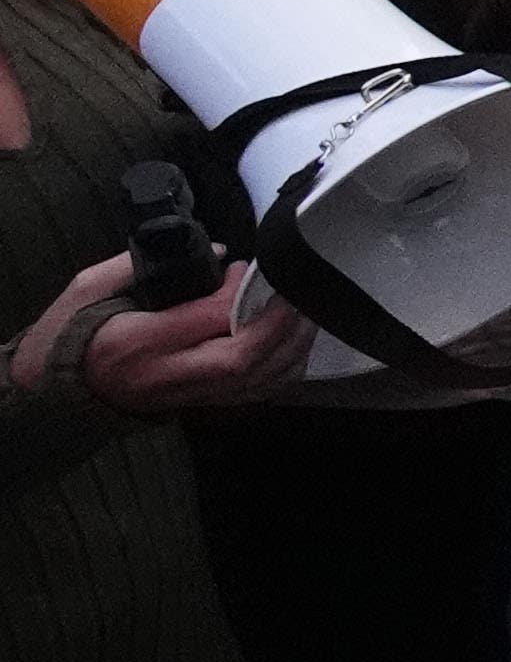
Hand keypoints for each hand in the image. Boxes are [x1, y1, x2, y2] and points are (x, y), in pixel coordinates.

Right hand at [8, 254, 312, 411]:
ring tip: (306, 315)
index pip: (209, 321)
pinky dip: (281, 372)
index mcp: (137, 342)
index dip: (242, 294)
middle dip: (281, 326)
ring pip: (256, 383)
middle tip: (296, 294)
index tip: (250, 269)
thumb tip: (217, 254)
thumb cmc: (71, 335)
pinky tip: (292, 346)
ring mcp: (184, 397)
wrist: (54, 392)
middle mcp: (166, 376)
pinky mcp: (196, 407)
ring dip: (291, 349)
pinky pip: (252, 396)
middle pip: (243, 361)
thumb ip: (140, 265)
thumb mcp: (89, 288)